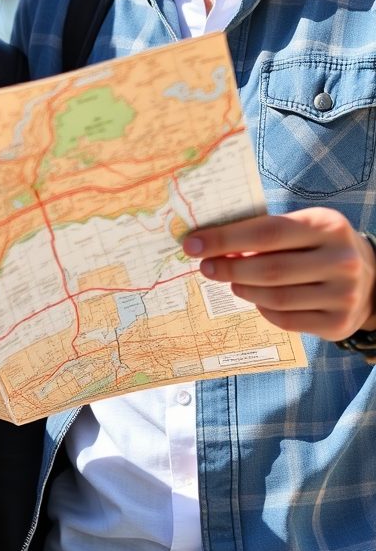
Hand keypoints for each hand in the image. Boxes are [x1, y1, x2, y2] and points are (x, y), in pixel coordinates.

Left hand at [182, 208, 375, 339]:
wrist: (371, 279)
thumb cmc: (321, 246)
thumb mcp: (305, 227)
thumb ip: (267, 231)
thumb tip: (212, 241)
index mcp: (328, 226)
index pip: (266, 231)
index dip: (225, 239)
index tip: (193, 244)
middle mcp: (340, 260)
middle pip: (269, 268)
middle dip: (228, 268)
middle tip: (205, 267)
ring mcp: (343, 295)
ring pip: (275, 297)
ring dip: (243, 289)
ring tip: (230, 281)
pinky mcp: (338, 324)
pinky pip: (286, 320)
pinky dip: (263, 309)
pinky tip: (255, 298)